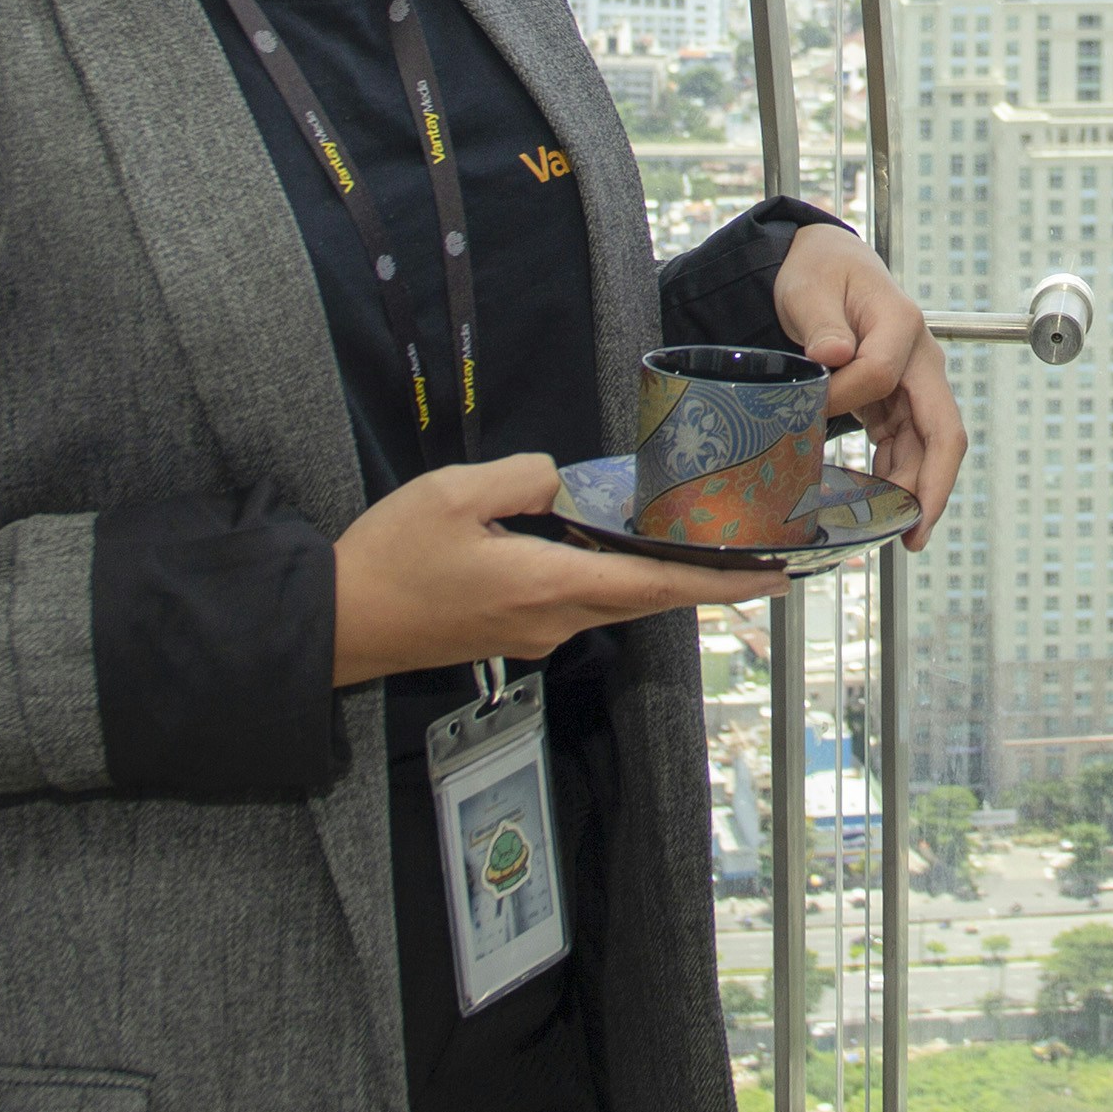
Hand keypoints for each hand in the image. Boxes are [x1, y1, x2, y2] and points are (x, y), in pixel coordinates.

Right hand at [332, 453, 782, 685]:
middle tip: (760, 561)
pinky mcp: (514, 632)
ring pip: (615, 600)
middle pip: (648, 597)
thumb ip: (525, 478)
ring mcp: (535, 633)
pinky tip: (607, 546)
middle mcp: (554, 619)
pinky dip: (609, 576)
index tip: (774, 577)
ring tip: (695, 544)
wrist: (337, 623)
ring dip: (656, 576)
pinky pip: (579, 601)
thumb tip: (559, 481)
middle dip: (708, 581)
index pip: (657, 583)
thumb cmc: (388, 562)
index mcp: (549, 585)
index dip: (722, 581)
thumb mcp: (456, 494)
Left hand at [771, 221, 967, 547]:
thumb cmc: (820, 273)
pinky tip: (881, 507)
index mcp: (901, 324)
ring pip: (928, 445)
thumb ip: (821, 322)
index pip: (882, 375)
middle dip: (933, 484)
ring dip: (916, 491)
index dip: (843, 397)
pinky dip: (897, 477)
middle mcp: (919, 358)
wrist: (828, 267)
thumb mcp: (811, 288)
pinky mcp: (899, 400)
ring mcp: (914, 382)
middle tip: (914, 534)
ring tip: (897, 535)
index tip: (807, 408)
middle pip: (942, 429)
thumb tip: (834, 354)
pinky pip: (908, 444)